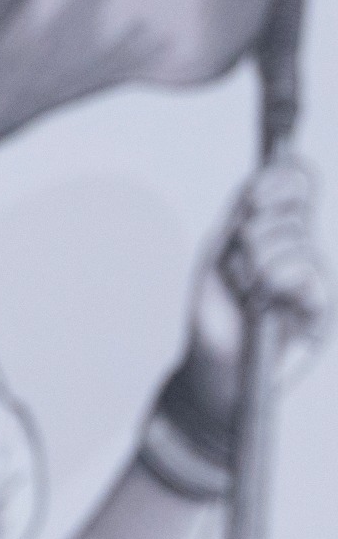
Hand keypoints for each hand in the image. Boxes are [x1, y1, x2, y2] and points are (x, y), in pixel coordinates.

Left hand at [183, 152, 326, 422]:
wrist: (215, 359)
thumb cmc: (216, 308)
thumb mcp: (219, 252)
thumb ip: (242, 214)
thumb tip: (260, 181)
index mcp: (277, 228)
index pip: (298, 184)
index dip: (282, 179)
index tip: (253, 198)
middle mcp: (301, 247)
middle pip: (295, 208)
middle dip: (254, 231)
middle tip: (237, 263)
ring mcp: (315, 276)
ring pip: (298, 239)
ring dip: (259, 261)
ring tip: (247, 288)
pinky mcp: (323, 306)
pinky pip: (308, 274)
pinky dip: (279, 280)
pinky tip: (266, 298)